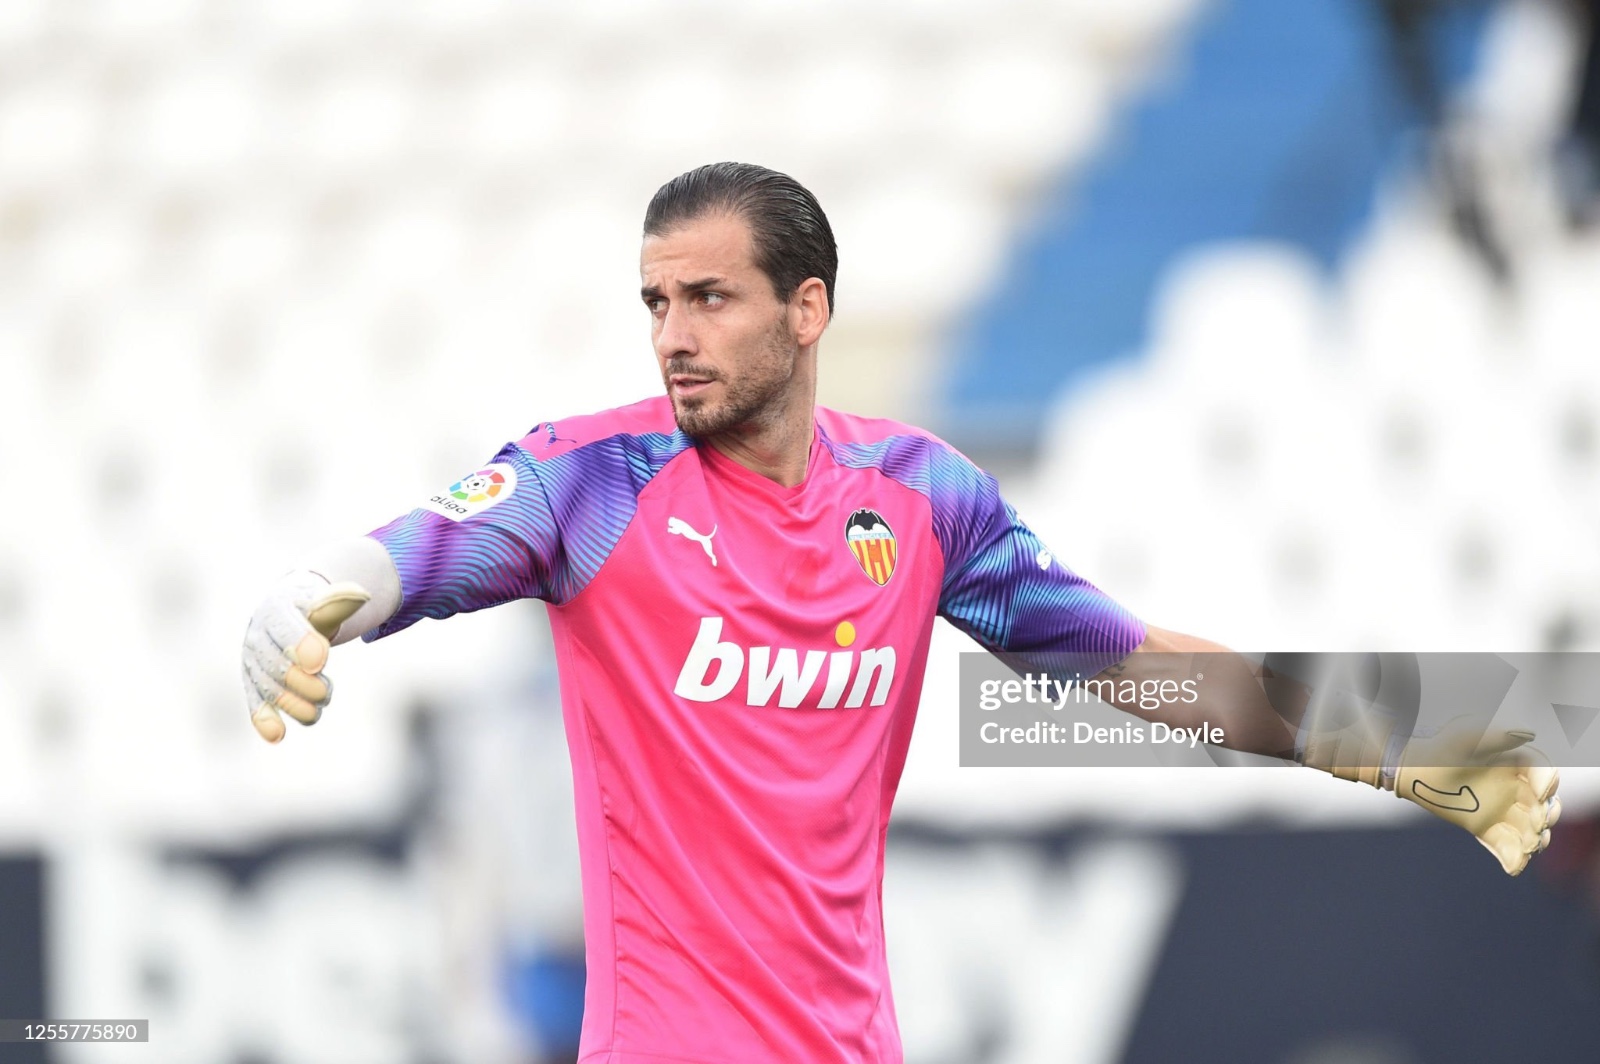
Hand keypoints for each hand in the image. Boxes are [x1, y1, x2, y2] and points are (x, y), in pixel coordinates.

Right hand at [241, 575, 370, 742]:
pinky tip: (277, 735)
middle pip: (277, 666)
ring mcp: (253, 662)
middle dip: (303, 683)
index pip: (285, 629)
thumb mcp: (327, 600)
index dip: (301, 645)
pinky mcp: (255, 685)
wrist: (289, 614)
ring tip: (320, 705)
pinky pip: (256, 704)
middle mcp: (257, 636)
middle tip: (326, 692)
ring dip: (296, 704)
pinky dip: (265, 720)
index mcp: (276, 609)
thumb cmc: (313, 607)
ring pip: (269, 689)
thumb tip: (362, 596)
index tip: (320, 662)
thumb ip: (341, 602)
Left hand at [1395, 719, 1561, 875]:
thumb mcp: (1466, 737)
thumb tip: (1528, 734)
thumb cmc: (1441, 747)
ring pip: (1530, 830)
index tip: (1543, 792)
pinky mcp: (1487, 828)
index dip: (1548, 782)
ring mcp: (1503, 810)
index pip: (1543, 773)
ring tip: (1529, 847)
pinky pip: (1506, 845)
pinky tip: (1513, 867)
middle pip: (1544, 806)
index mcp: (1516, 765)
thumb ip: (1496, 736)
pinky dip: (1513, 858)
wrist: (1414, 769)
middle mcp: (1515, 789)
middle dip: (1547, 816)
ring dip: (1535, 840)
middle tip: (1537, 824)